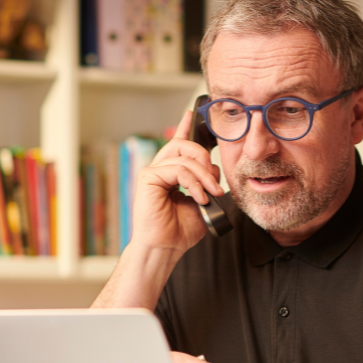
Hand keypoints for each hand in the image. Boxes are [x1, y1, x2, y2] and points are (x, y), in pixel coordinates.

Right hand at [129, 110, 223, 254]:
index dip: (184, 127)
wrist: (165, 248)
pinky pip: (178, 169)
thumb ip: (206, 183)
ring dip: (204, 176)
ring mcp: (152, 172)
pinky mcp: (147, 177)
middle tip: (215, 181)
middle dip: (204, 157)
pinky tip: (199, 197)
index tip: (192, 114)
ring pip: (184, 157)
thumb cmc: (179, 231)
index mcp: (170, 174)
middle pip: (183, 144)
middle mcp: (159, 169)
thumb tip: (214, 170)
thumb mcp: (201, 201)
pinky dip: (193, 182)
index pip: (177, 144)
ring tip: (211, 194)